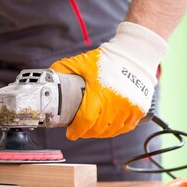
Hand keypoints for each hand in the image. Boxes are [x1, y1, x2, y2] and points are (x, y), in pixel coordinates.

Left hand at [50, 22, 167, 139]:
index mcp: (99, 93)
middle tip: (79, 130)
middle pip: (97, 129)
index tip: (70, 133)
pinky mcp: (139, 110)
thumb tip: (47, 78)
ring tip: (92, 129)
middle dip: (85, 132)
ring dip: (99, 133)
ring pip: (111, 131)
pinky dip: (115, 130)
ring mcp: (129, 108)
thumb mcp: (80, 62)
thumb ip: (62, 70)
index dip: (76, 130)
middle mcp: (116, 103)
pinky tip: (108, 128)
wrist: (134, 53)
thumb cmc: (106, 59)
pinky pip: (125, 128)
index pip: (85, 120)